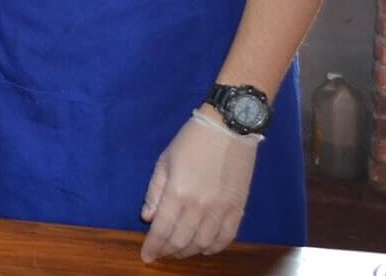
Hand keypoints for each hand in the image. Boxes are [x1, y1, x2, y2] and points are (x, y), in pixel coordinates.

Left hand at [140, 110, 259, 261]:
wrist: (228, 129)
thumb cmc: (191, 141)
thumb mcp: (164, 161)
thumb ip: (155, 191)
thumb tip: (148, 217)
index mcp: (178, 192)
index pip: (163, 229)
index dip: (154, 246)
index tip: (146, 256)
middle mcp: (200, 206)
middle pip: (182, 240)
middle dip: (168, 251)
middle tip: (161, 254)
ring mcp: (222, 209)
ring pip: (203, 243)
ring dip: (189, 251)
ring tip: (178, 252)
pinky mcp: (238, 209)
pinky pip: (226, 238)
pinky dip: (214, 247)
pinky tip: (203, 247)